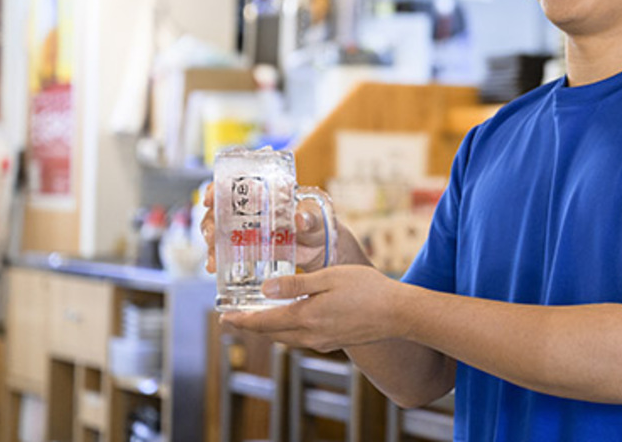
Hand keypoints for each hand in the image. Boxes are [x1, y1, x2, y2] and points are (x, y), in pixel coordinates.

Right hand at [201, 183, 339, 273]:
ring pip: (218, 232)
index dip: (216, 189)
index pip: (233, 184)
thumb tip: (300, 219)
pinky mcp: (248, 250)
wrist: (321, 250)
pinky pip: (226, 252)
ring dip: (211, 244)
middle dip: (209, 222)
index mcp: (264, 193)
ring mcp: (246, 230)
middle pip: (218, 210)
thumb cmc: (318, 225)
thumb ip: (310, 218)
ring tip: (212, 259)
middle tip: (211, 236)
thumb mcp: (316, 219)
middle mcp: (249, 210)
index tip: (210, 199)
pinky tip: (214, 268)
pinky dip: (217, 259)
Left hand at [219, 265, 398, 352]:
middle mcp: (311, 335)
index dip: (242, 320)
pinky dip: (289, 331)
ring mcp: (323, 341)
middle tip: (235, 317)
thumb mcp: (328, 278)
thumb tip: (264, 290)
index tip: (224, 317)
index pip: (263, 322)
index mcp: (306, 317)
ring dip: (269, 329)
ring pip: (286, 338)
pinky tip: (293, 321)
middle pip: (271, 334)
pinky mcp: (335, 342)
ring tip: (259, 318)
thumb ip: (295, 285)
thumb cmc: (366, 289)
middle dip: (251, 326)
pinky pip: (302, 339)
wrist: (397, 314)